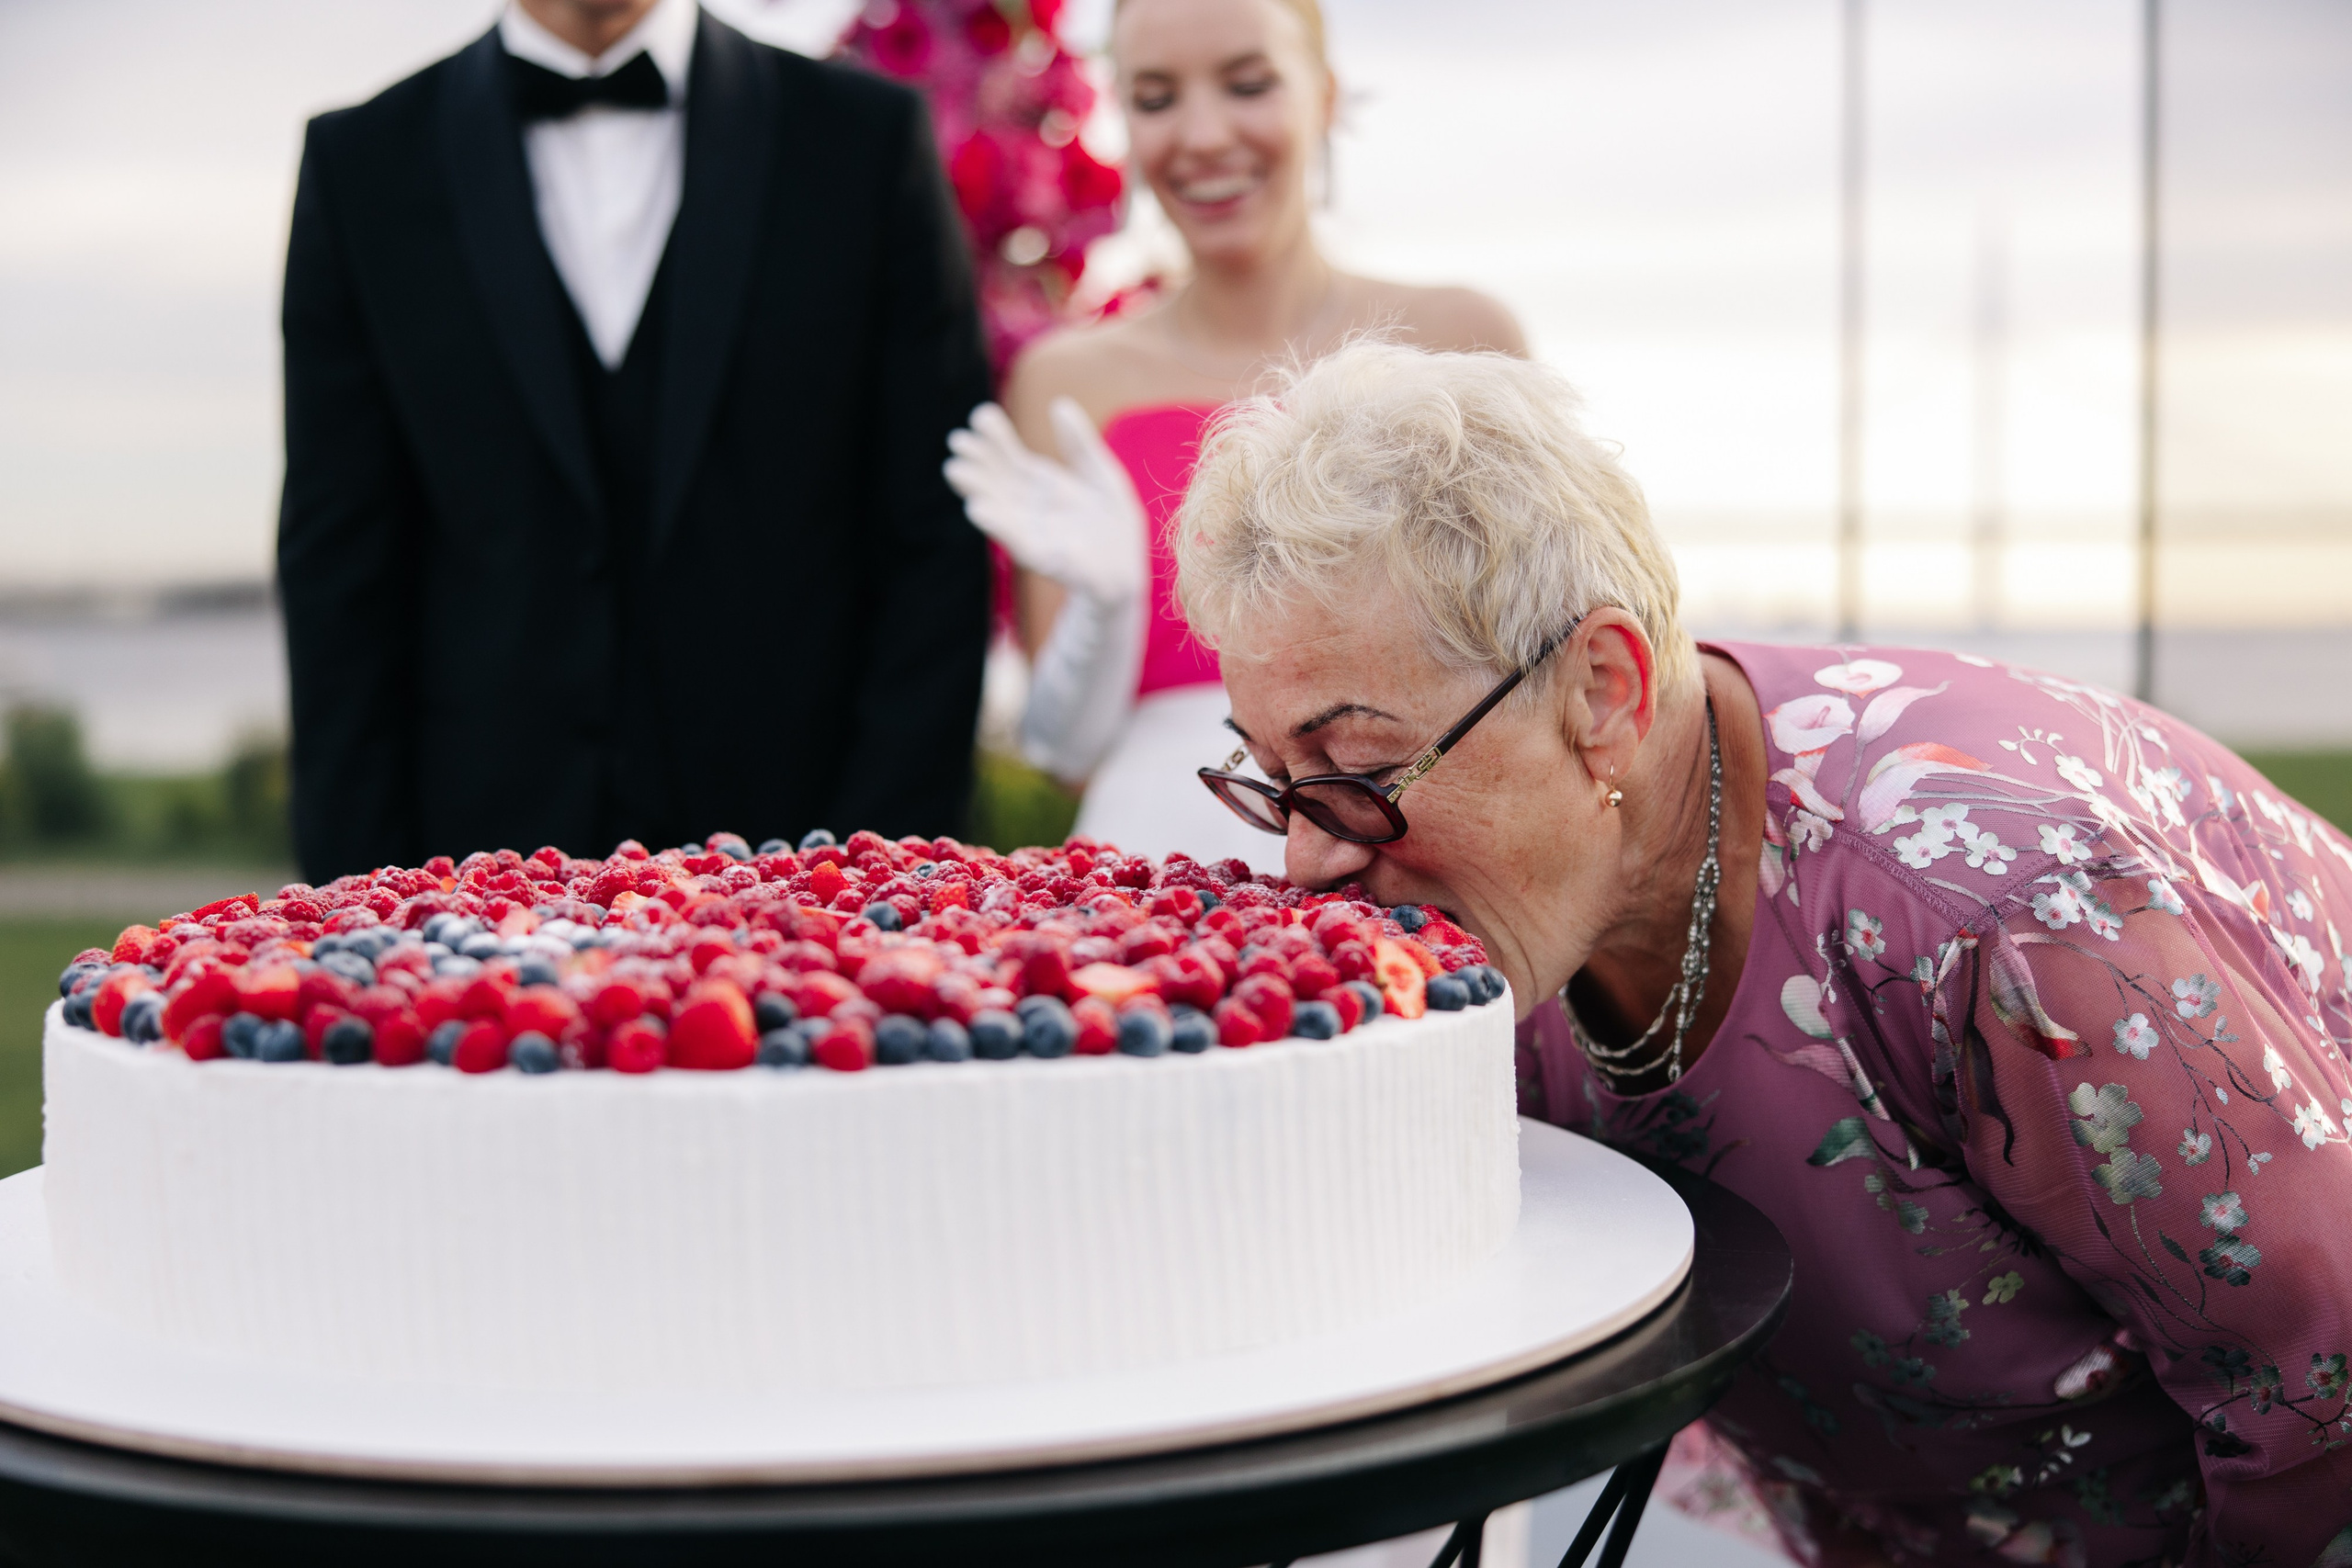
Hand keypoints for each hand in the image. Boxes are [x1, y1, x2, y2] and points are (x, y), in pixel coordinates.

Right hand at [944, 399, 1147, 603]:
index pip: (1012, 458)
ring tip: (957, 470)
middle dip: (978, 462)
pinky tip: (977, 508)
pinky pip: (1018, 539)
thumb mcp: (1101, 475)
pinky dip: (998, 524)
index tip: (981, 415)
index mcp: (1043, 486)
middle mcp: (1031, 508)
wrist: (1126, 574)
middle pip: (999, 481)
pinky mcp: (1045, 558)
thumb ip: (1079, 444)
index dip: (995, 438)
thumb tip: (1058, 404)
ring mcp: (1035, 533)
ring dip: (978, 490)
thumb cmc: (1112, 526)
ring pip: (1000, 508)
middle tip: (957, 442)